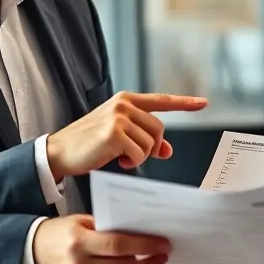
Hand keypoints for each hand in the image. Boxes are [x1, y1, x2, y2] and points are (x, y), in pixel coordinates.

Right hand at [33, 214, 169, 263]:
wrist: (36, 254)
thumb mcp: (81, 221)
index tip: (162, 243)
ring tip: (154, 260)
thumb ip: (107, 227)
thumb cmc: (61, 232)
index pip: (118, 245)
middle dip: (148, 259)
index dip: (144, 245)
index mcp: (78, 243)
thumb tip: (138, 230)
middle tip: (163, 252)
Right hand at [46, 92, 206, 178]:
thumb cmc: (89, 145)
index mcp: (125, 100)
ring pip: (151, 142)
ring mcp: (119, 117)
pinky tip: (118, 161)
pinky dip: (132, 162)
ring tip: (122, 158)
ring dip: (141, 156)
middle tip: (133, 156)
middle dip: (152, 147)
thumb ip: (144, 138)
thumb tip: (168, 150)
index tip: (203, 103)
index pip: (161, 101)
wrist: (60, 152)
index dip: (184, 103)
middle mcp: (124, 104)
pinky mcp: (114, 133)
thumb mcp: (119, 138)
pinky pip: (140, 153)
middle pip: (159, 129)